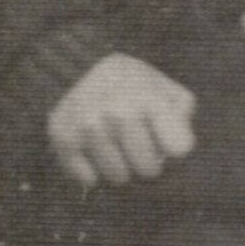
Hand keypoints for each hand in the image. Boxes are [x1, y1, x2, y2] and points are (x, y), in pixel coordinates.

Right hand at [47, 53, 196, 188]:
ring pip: (119, 178)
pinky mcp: (63, 139)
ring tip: (113, 143)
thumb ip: (181, 110)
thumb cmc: (128, 83)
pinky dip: (91, 170)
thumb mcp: (160, 84)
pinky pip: (89, 179)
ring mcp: (89, 126)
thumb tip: (179, 145)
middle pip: (149, 170)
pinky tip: (90, 148)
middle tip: (136, 142)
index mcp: (148, 96)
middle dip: (146, 160)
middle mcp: (118, 111)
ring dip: (119, 166)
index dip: (174, 147)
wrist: (73, 66)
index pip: (180, 148)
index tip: (166, 137)